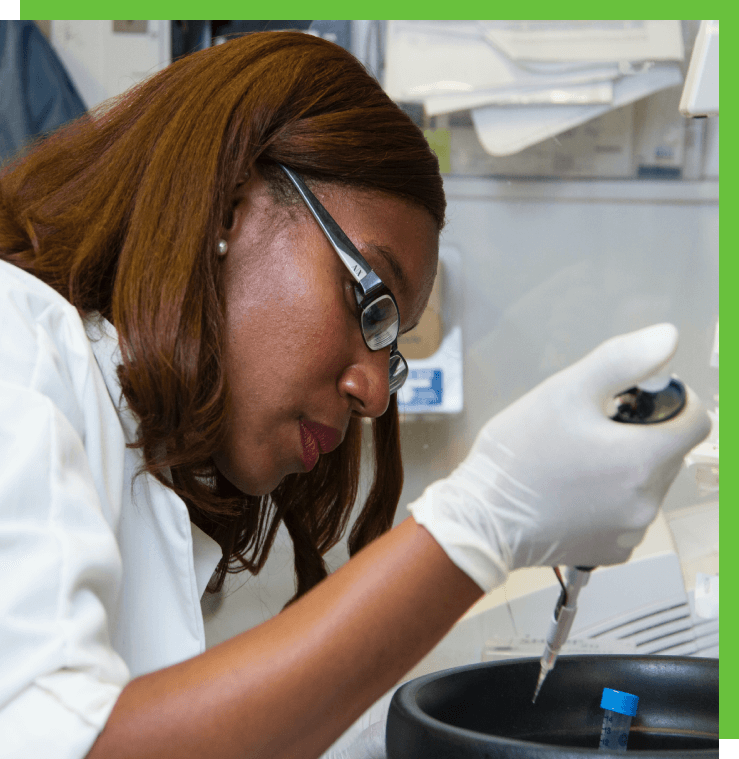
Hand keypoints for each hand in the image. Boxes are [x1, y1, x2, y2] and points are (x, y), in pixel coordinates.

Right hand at [409, 324, 711, 591]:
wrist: (480, 519)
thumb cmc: (516, 456)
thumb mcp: (564, 391)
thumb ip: (622, 360)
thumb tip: (666, 338)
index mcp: (642, 459)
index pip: (697, 421)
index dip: (671, 401)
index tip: (634, 400)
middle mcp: (646, 502)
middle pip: (670, 452)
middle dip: (640, 434)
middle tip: (591, 429)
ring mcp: (630, 530)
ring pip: (649, 482)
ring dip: (625, 466)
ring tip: (576, 461)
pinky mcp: (612, 550)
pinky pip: (628, 513)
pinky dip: (611, 499)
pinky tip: (573, 490)